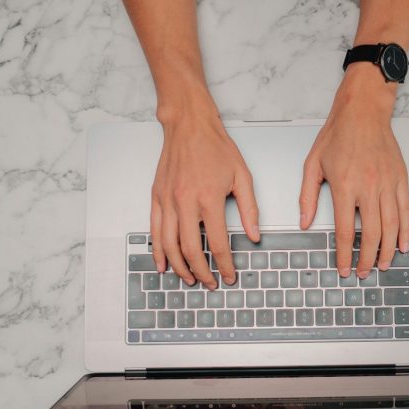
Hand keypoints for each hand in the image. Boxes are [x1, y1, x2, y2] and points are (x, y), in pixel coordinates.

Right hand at [151, 95, 259, 288]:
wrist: (189, 126)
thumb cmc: (215, 148)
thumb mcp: (242, 176)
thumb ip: (249, 208)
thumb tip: (254, 235)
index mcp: (209, 198)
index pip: (216, 242)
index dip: (224, 264)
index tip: (229, 276)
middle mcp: (185, 201)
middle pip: (190, 248)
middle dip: (201, 271)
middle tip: (210, 283)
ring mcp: (167, 200)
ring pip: (169, 244)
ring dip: (179, 266)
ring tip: (189, 278)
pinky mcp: (156, 197)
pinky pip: (154, 230)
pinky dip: (158, 250)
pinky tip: (164, 263)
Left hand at [298, 72, 408, 278]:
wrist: (363, 112)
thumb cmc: (338, 135)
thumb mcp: (313, 164)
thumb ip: (307, 196)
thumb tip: (304, 223)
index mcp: (345, 186)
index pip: (346, 230)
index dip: (345, 255)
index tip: (344, 268)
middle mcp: (369, 187)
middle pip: (371, 234)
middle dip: (367, 258)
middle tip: (363, 272)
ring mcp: (388, 183)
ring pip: (391, 226)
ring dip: (387, 250)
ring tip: (382, 265)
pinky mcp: (401, 179)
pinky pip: (406, 210)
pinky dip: (406, 230)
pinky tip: (403, 245)